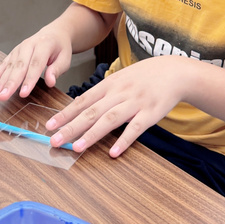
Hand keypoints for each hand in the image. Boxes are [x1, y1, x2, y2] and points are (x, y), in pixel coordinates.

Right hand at [0, 28, 71, 100]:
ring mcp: (19, 48)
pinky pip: (5, 63)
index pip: (36, 64)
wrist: (54, 33)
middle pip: (19, 66)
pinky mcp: (14, 52)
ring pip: (10, 65)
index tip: (23, 94)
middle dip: (10, 83)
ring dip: (1, 80)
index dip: (29, 80)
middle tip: (3, 96)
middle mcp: (29, 45)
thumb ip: (57, 70)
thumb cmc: (60, 48)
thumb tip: (50, 82)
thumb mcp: (65, 58)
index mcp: (44, 45)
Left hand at [46, 56, 187, 156]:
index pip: (83, 100)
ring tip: (76, 147)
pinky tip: (113, 152)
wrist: (174, 71)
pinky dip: (124, 140)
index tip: (49, 125)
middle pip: (91, 111)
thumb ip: (103, 92)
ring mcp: (135, 103)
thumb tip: (81, 106)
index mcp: (110, 84)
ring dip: (92, 134)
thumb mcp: (121, 78)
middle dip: (71, 126)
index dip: (65, 113)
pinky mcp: (150, 114)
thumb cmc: (144, 76)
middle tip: (54, 140)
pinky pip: (136, 128)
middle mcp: (119, 93)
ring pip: (110, 119)